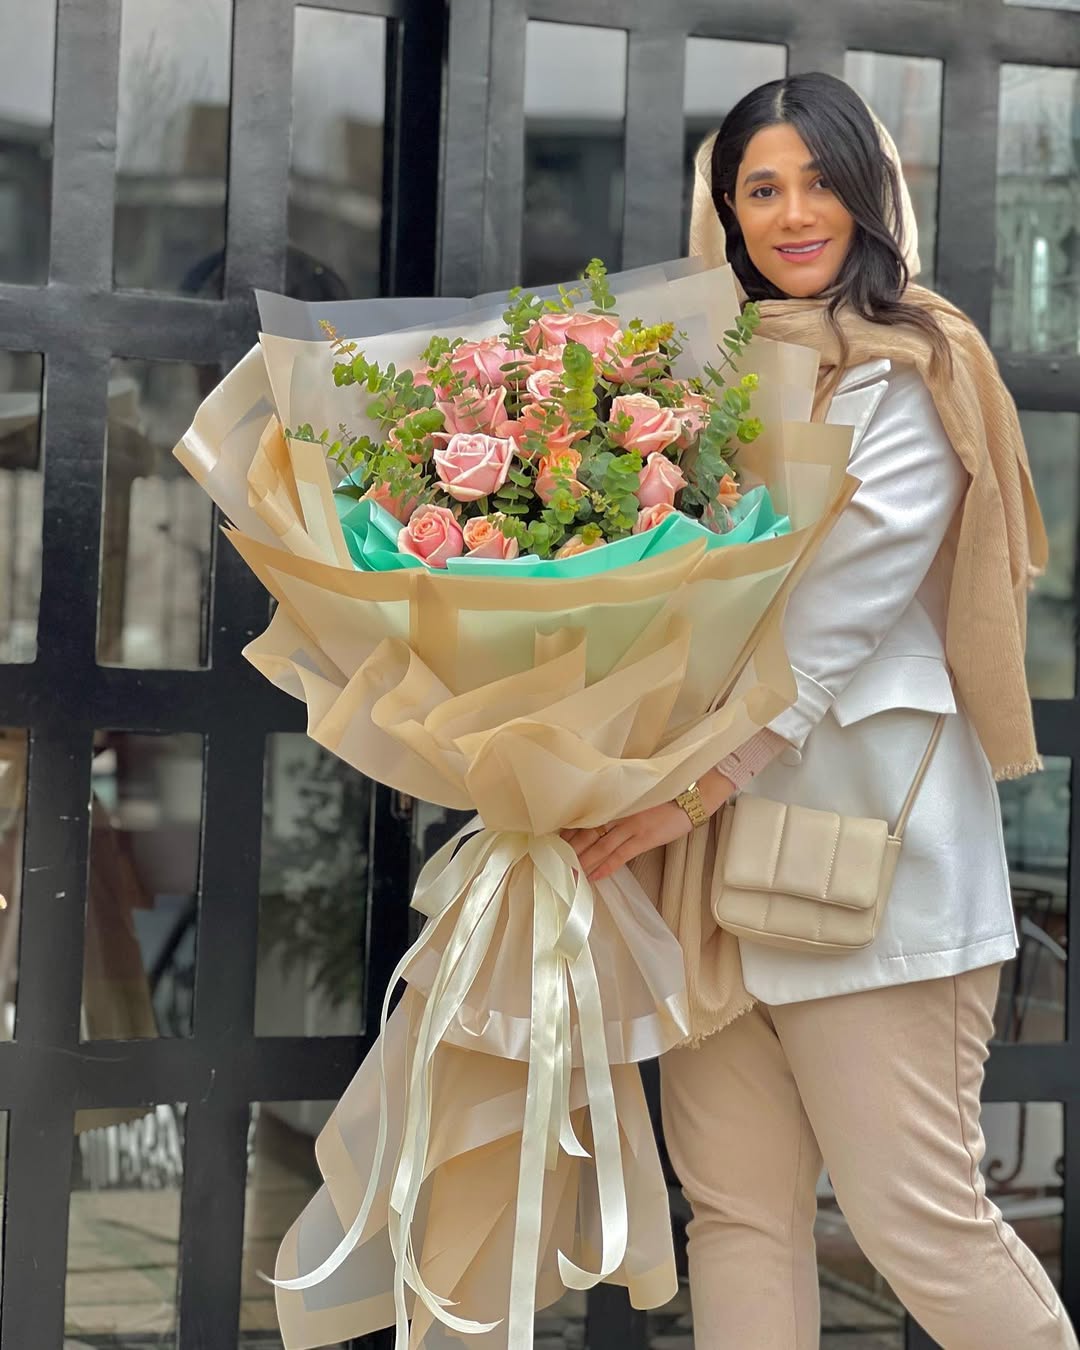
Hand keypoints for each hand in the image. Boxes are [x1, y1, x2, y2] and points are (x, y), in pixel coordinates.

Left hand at [563, 769, 735, 882]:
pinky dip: (606, 867)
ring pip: (600, 846)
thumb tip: (605, 810)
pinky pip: (620, 856)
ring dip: (584, 861)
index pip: (587, 816)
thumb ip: (621, 800)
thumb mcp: (639, 792)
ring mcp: (631, 826)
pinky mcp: (644, 838)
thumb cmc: (667, 791)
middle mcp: (619, 812)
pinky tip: (594, 876)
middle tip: (555, 862)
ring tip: (570, 873)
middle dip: (572, 848)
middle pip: (588, 832)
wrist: (692, 794)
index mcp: (617, 800)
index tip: (556, 839)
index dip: (570, 829)